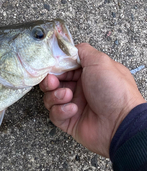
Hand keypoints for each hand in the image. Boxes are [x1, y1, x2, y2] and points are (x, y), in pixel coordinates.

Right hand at [40, 43, 145, 157]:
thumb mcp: (100, 61)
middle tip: (53, 82)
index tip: (50, 66)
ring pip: (50, 97)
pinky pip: (54, 114)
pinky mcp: (69, 121)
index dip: (55, 66)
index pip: (63, 67)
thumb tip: (68, 47)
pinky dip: (61, 110)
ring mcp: (73, 105)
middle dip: (50, 81)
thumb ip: (82, 50)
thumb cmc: (114, 90)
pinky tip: (73, 110)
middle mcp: (79, 89)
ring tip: (68, 96)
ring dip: (56, 95)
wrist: (121, 123)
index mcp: (87, 74)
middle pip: (53, 82)